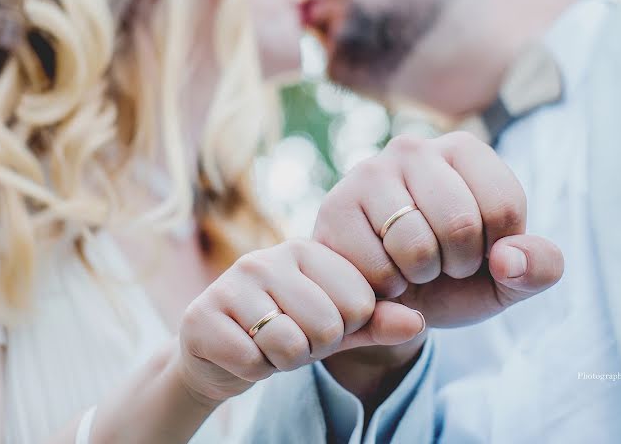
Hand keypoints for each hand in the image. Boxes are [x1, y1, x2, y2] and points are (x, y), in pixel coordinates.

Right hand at [176, 239, 425, 403]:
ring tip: (266, 345)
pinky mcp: (201, 316)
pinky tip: (241, 352)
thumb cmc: (286, 331)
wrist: (216, 354)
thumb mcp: (337, 327)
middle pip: (326, 326)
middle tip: (291, 338)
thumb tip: (419, 322)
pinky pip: (251, 361)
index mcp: (306, 249)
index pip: (360, 302)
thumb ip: (377, 322)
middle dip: (313, 347)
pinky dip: (252, 370)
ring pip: (288, 344)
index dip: (346, 329)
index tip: (320, 324)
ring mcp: (230, 283)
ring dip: (282, 360)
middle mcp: (266, 258)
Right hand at [313, 132, 563, 384]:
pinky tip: (380, 273)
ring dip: (420, 278)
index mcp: (464, 150)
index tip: (480, 251)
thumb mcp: (508, 278)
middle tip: (442, 264)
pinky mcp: (336, 207)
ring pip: (415, 247)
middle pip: (460, 224)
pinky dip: (387, 288)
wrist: (388, 300)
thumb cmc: (454, 279)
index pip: (504, 206)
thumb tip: (507, 261)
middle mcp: (414, 148)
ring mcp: (369, 173)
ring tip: (410, 268)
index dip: (498, 250)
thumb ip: (538, 267)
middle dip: (458, 265)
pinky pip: (377, 267)